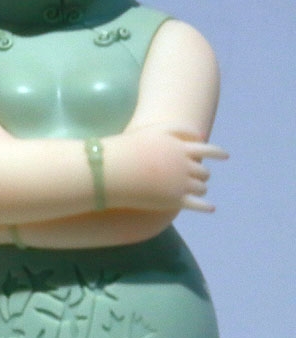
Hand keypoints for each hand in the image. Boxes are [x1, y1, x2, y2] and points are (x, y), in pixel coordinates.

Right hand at [109, 126, 227, 212]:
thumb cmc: (128, 149)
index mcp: (181, 148)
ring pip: (201, 187)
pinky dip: (206, 206)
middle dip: (201, 174)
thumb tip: (201, 135)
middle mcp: (185, 165)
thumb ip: (178, 129)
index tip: (225, 156)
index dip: (218, 152)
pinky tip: (210, 208)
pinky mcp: (175, 200)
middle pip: (203, 171)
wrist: (111, 171)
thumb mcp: (153, 131)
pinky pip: (198, 205)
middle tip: (196, 177)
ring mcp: (181, 183)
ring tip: (193, 191)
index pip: (207, 149)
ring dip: (200, 189)